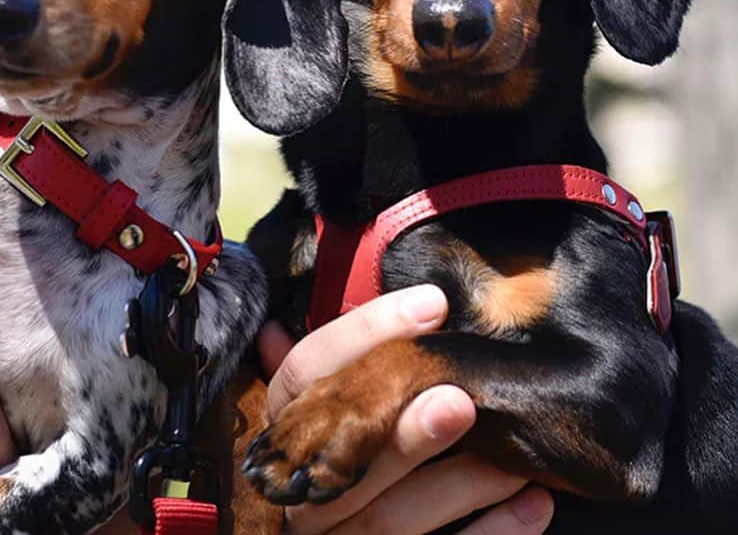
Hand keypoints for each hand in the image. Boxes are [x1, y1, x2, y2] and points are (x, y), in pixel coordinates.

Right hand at [258, 286, 553, 534]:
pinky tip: (533, 504)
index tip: (433, 303)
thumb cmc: (339, 442)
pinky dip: (491, 534)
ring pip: (388, 519)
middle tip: (461, 398)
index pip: (303, 369)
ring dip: (458, 486)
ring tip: (515, 460)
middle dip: (404, 429)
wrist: (336, 523)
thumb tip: (314, 318)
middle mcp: (295, 486)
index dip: (364, 332)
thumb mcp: (322, 401)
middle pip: (341, 458)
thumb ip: (336, 366)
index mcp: (282, 423)